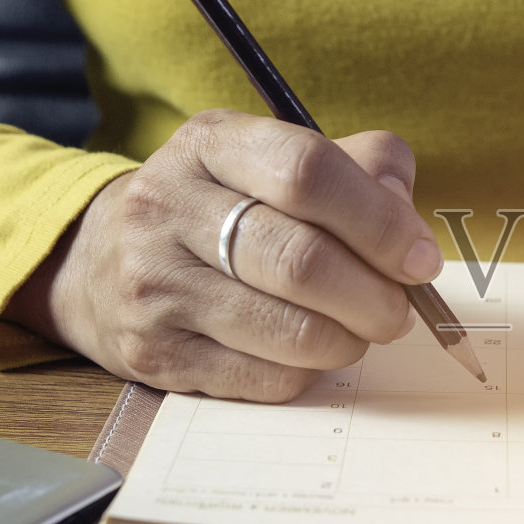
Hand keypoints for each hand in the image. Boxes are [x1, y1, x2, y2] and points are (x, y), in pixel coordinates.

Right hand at [5, 110, 442, 400]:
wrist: (103, 263)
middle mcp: (167, 206)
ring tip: (358, 330)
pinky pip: (265, 380)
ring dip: (348, 340)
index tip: (420, 259)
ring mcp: (153, 285)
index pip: (308, 172)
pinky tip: (307, 353)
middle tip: (399, 310)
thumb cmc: (226, 208)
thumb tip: (409, 226)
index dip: (380, 221)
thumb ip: (361, 170)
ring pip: (289, 331)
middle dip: (374, 296)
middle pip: (301, 260)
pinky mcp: (154, 354)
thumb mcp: (278, 162)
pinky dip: (308, 372)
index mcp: (209, 143)